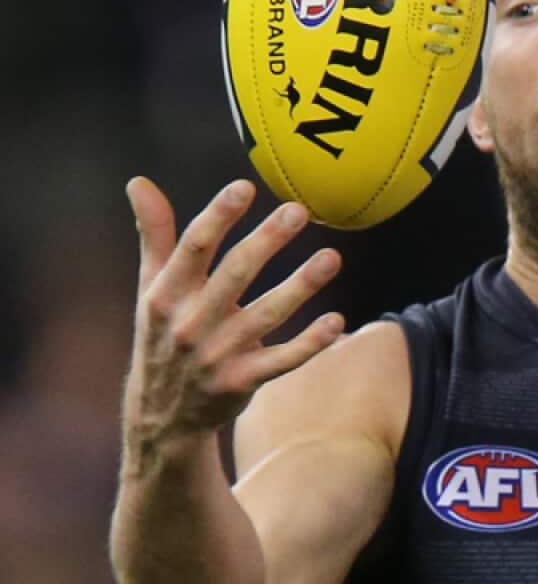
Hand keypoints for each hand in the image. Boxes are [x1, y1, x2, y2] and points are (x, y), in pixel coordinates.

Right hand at [121, 177, 343, 464]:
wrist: (162, 415)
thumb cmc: (165, 333)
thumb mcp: (152, 287)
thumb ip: (154, 235)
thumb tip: (138, 182)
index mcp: (167, 294)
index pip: (194, 247)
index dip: (218, 216)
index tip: (245, 187)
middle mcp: (190, 322)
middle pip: (234, 274)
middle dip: (267, 241)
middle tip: (299, 209)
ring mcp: (217, 354)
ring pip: (266, 314)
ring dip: (301, 286)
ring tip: (332, 257)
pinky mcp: (241, 382)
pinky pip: (282, 360)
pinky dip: (310, 343)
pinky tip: (338, 322)